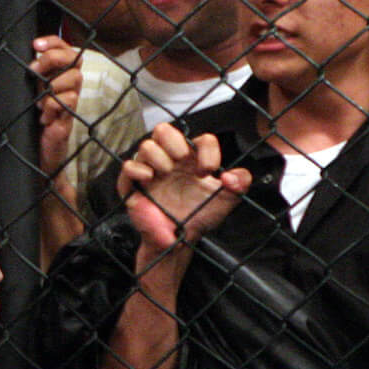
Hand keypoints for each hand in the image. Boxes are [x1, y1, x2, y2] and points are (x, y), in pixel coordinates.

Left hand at [31, 35, 81, 179]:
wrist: (29, 162)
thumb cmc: (18, 129)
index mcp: (49, 78)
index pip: (61, 49)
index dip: (53, 42)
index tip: (35, 44)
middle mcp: (62, 87)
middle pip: (75, 58)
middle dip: (53, 58)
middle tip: (34, 70)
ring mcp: (67, 103)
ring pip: (75, 79)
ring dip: (53, 85)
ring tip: (37, 100)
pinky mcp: (68, 120)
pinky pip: (69, 103)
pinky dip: (53, 106)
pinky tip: (42, 117)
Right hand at [116, 124, 250, 253]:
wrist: (180, 238)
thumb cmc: (199, 216)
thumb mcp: (227, 199)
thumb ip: (240, 184)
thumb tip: (231, 175)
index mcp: (193, 160)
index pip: (201, 140)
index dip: (207, 151)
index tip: (207, 172)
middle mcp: (170, 160)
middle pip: (163, 130)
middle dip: (174, 142)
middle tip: (181, 161)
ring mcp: (150, 170)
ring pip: (146, 145)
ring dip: (159, 158)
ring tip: (166, 173)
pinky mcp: (132, 184)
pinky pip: (128, 166)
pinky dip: (139, 170)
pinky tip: (150, 180)